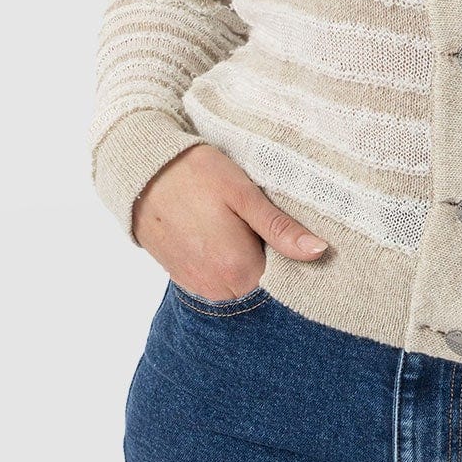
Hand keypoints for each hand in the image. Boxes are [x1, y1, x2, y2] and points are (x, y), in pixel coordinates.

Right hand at [130, 143, 328, 301]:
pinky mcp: (184, 279)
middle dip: (273, 264)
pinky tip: (227, 237)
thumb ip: (280, 228)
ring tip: (245, 229)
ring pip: (240, 286)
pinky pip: (218, 282)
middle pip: (262, 287)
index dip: (295, 261)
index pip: (285, 283)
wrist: (141, 173)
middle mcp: (217, 288)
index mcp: (237, 269)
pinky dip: (228, 266)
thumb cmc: (194, 175)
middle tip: (268, 227)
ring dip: (249, 265)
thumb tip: (320, 251)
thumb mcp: (243, 194)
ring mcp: (198, 287)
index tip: (296, 236)